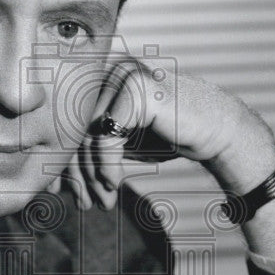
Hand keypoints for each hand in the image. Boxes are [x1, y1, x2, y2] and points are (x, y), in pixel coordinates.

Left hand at [63, 53, 274, 209]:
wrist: (220, 131)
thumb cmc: (170, 136)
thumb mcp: (123, 143)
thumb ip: (92, 150)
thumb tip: (54, 179)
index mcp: (101, 75)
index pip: (70, 123)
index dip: (65, 162)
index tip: (64, 194)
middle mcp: (109, 69)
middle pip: (76, 130)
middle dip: (78, 174)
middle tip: (84, 205)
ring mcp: (123, 75)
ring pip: (88, 136)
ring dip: (93, 176)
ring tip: (102, 203)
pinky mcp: (137, 89)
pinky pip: (107, 137)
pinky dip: (107, 166)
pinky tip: (114, 185)